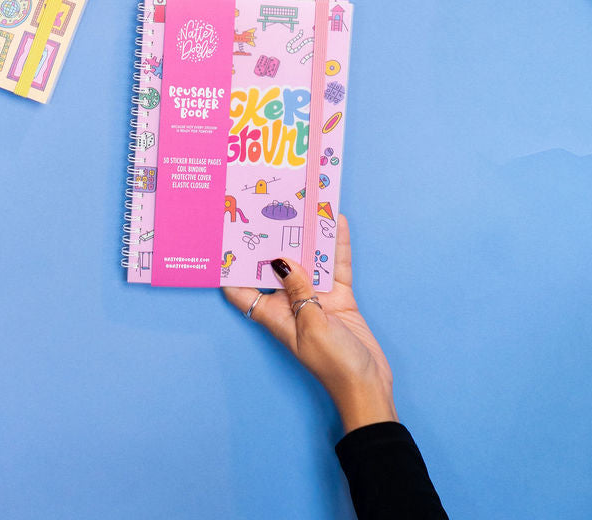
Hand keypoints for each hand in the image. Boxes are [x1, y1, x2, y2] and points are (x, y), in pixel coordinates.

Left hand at [224, 216, 396, 432]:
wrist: (368, 386)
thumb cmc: (333, 365)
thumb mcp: (312, 327)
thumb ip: (298, 291)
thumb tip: (280, 260)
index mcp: (275, 315)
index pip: (243, 291)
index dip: (231, 269)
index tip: (223, 241)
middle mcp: (291, 303)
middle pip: (277, 267)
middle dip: (274, 240)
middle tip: (269, 207)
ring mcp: (317, 299)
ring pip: (308, 260)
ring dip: (308, 237)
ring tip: (305, 205)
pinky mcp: (339, 297)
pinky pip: (336, 266)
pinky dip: (337, 246)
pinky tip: (338, 222)